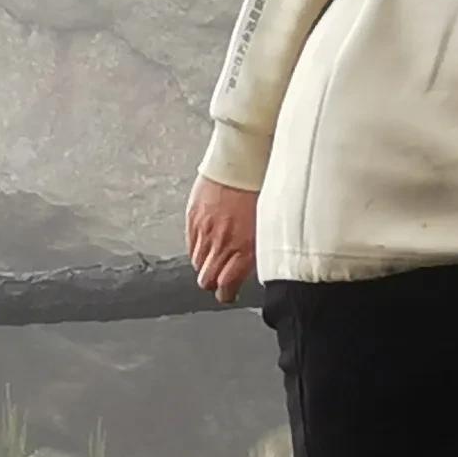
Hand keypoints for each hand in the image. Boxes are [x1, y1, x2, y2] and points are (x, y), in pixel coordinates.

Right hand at [186, 173, 261, 302]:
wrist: (241, 161)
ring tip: (216, 256)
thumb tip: (251, 267)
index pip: (225, 287)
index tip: (228, 293)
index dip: (226, 294)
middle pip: (206, 280)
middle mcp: (221, 244)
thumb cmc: (260, 190)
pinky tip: (207, 239)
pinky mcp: (192, 218)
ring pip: (197, 263)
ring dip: (205, 264)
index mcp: (243, 250)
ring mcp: (203, 232)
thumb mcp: (267, 226)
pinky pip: (190, 244)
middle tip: (220, 279)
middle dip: (213, 283)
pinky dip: (197, 246)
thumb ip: (256, 250)